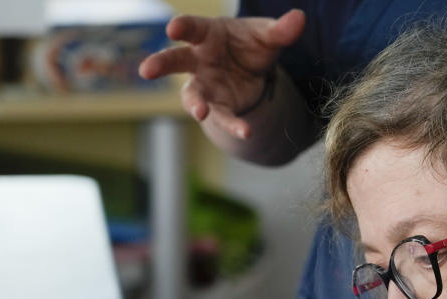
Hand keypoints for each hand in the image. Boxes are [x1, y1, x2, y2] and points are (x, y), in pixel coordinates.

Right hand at [138, 10, 305, 138]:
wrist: (255, 70)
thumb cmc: (251, 44)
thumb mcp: (268, 35)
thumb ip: (281, 30)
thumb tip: (299, 19)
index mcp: (207, 34)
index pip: (191, 28)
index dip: (181, 27)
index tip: (173, 29)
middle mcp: (198, 60)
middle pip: (174, 60)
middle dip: (161, 64)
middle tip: (147, 70)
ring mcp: (205, 85)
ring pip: (192, 95)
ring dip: (194, 104)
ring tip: (200, 113)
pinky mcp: (218, 106)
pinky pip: (223, 117)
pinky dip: (233, 125)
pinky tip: (246, 132)